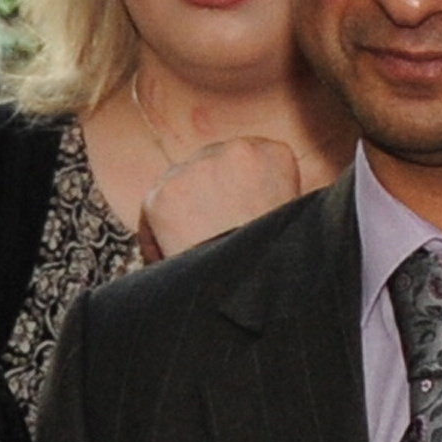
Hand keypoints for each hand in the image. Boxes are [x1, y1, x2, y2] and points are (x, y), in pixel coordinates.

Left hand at [137, 136, 314, 260]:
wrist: (249, 290)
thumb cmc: (274, 265)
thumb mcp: (288, 217)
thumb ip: (267, 191)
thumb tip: (241, 193)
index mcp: (274, 154)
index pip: (244, 158)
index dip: (237, 189)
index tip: (238, 213)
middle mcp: (235, 151)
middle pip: (208, 164)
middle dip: (206, 194)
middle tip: (214, 234)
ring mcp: (196, 168)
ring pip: (178, 182)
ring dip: (183, 210)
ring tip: (200, 249)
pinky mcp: (163, 194)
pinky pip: (152, 209)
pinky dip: (157, 235)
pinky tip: (178, 256)